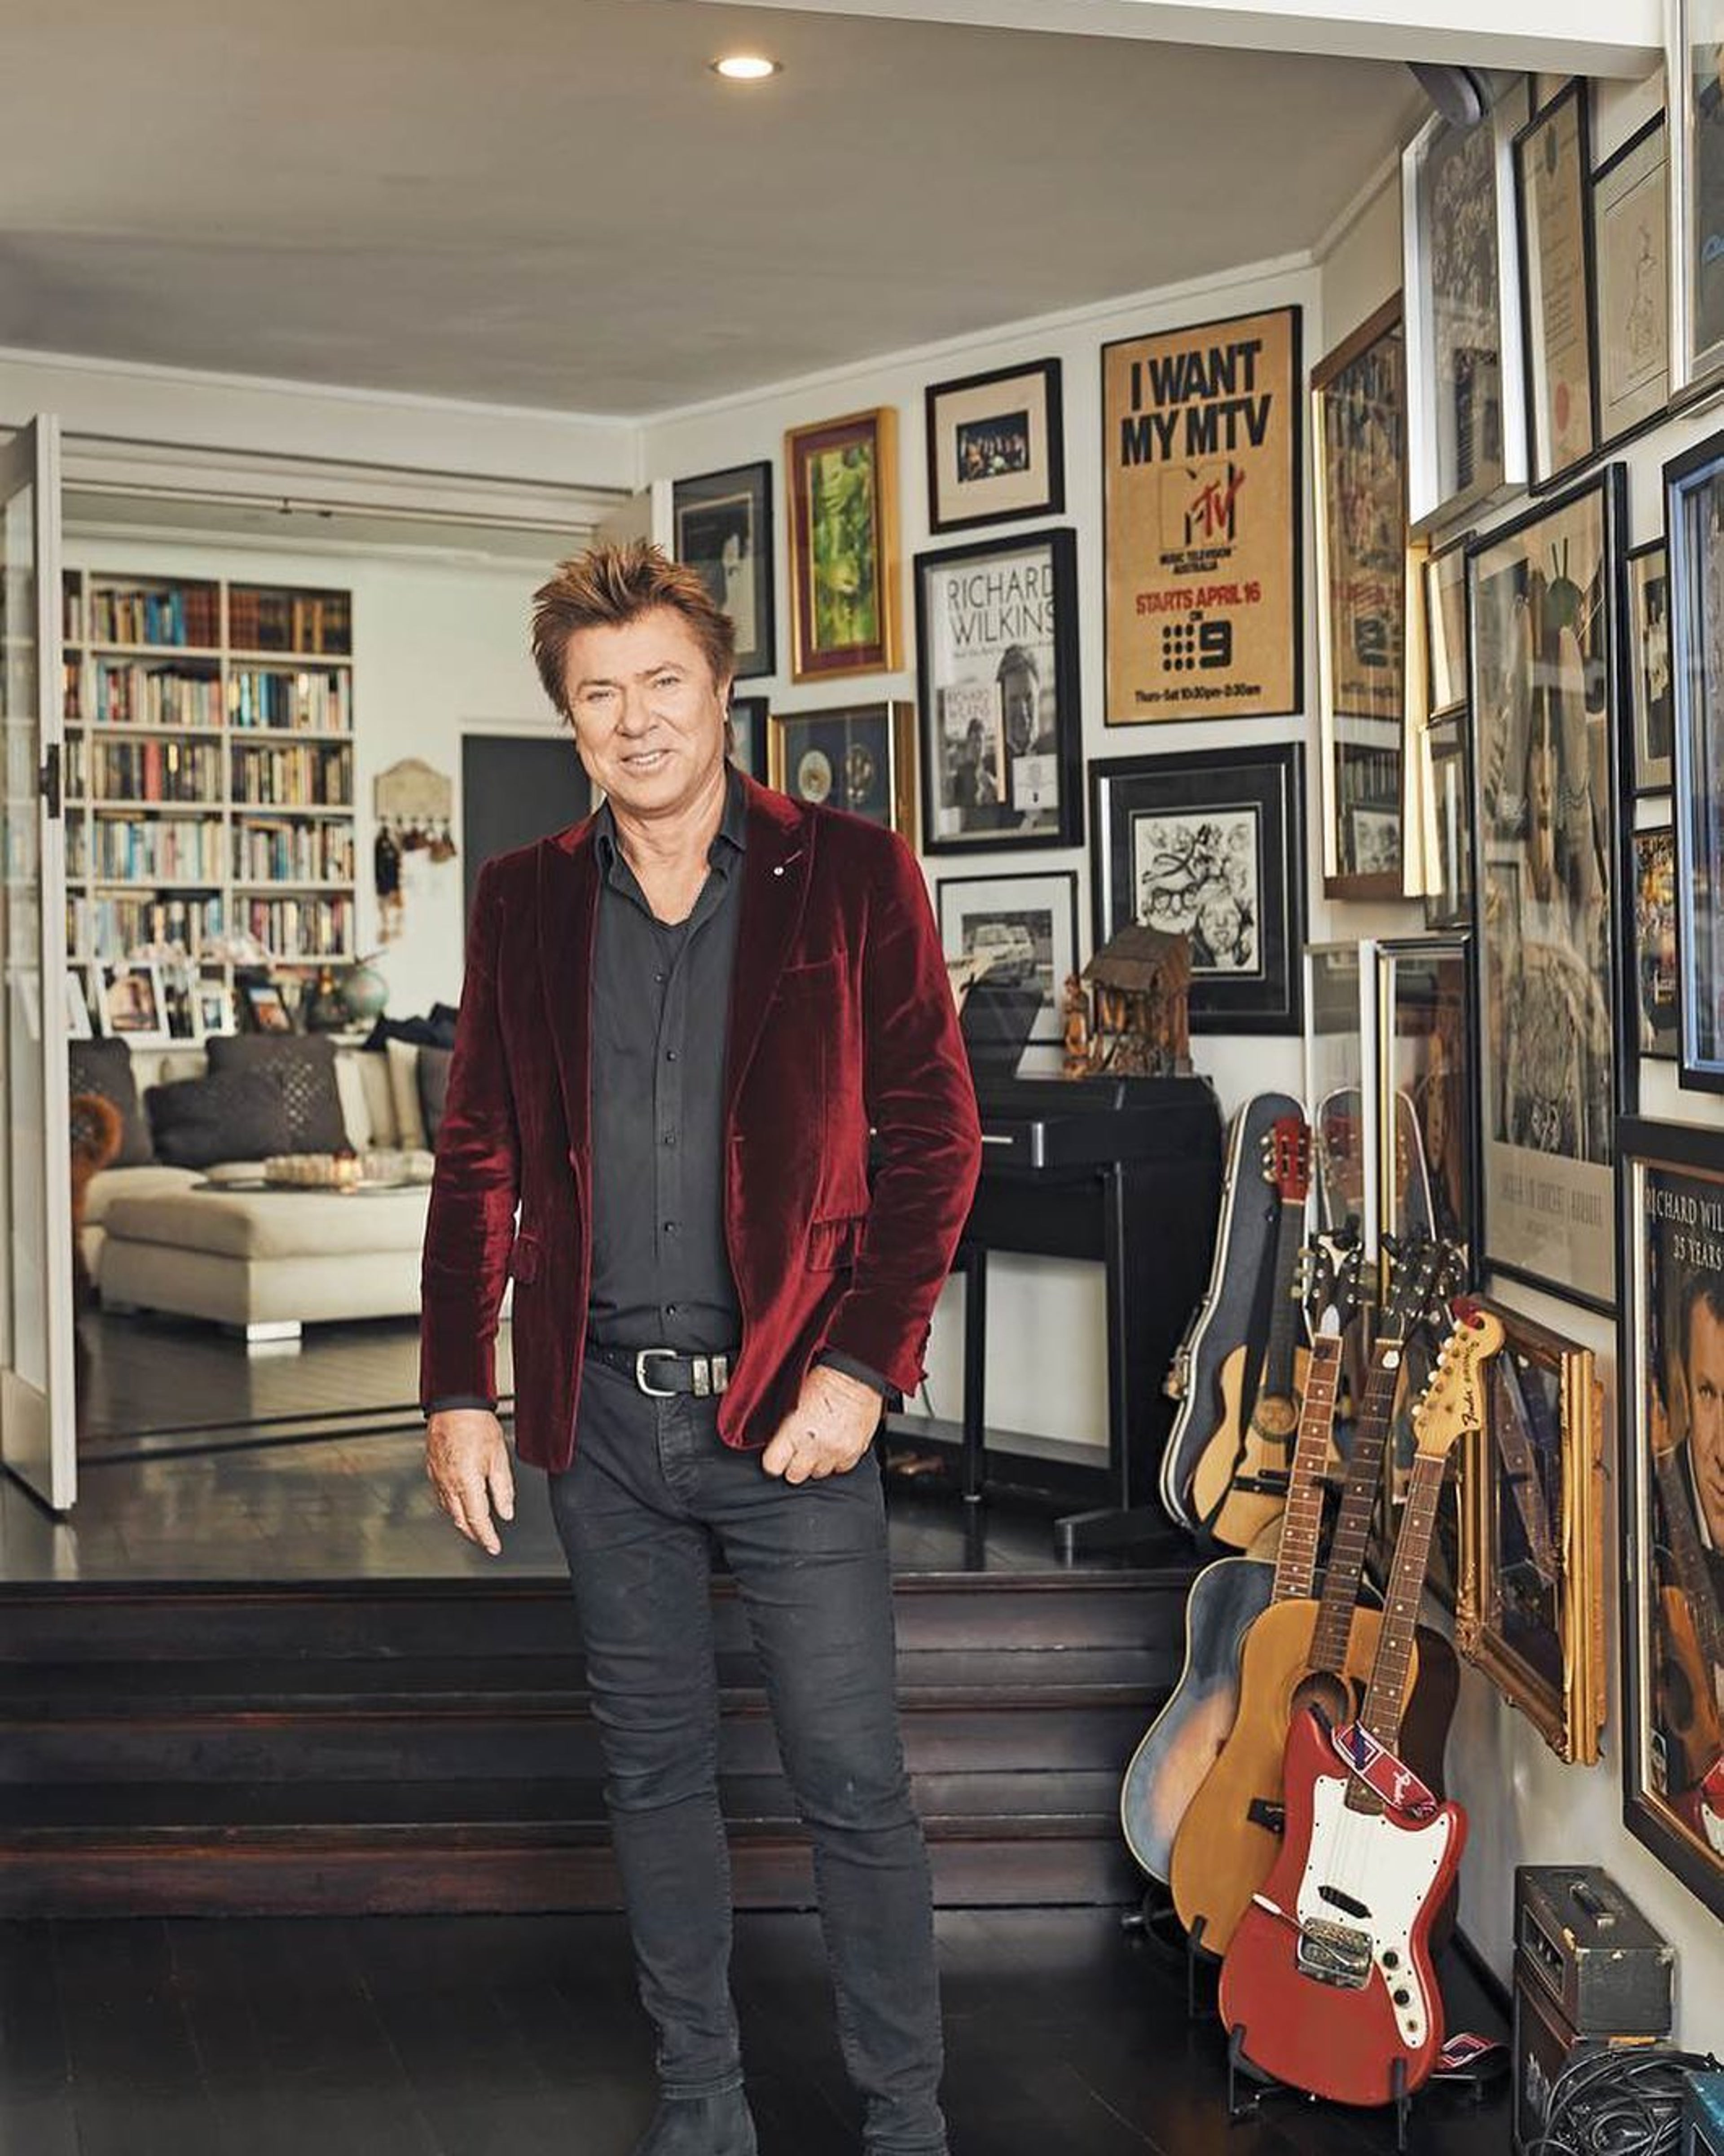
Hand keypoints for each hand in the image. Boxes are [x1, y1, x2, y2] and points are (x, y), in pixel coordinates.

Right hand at [426, 1408, 514, 1554]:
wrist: (454, 1404)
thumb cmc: (476, 1424)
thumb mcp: (499, 1457)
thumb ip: (503, 1489)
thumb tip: (506, 1512)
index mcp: (467, 1482)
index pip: (477, 1520)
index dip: (487, 1537)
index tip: (494, 1546)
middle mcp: (448, 1483)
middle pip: (460, 1520)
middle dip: (474, 1535)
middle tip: (486, 1541)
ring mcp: (437, 1477)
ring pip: (448, 1510)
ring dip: (462, 1523)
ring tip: (474, 1529)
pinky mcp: (432, 1470)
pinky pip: (441, 1496)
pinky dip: (451, 1507)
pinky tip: (458, 1506)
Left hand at [761, 1363, 882, 1483]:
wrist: (855, 1375)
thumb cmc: (824, 1380)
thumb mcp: (790, 1400)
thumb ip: (782, 1429)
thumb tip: (776, 1446)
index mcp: (794, 1431)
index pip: (773, 1466)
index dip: (773, 1461)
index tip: (776, 1457)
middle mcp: (814, 1445)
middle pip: (795, 1476)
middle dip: (794, 1465)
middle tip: (797, 1450)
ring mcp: (836, 1451)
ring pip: (819, 1474)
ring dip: (816, 1462)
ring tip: (818, 1442)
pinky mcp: (855, 1452)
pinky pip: (841, 1469)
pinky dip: (836, 1460)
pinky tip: (834, 1443)